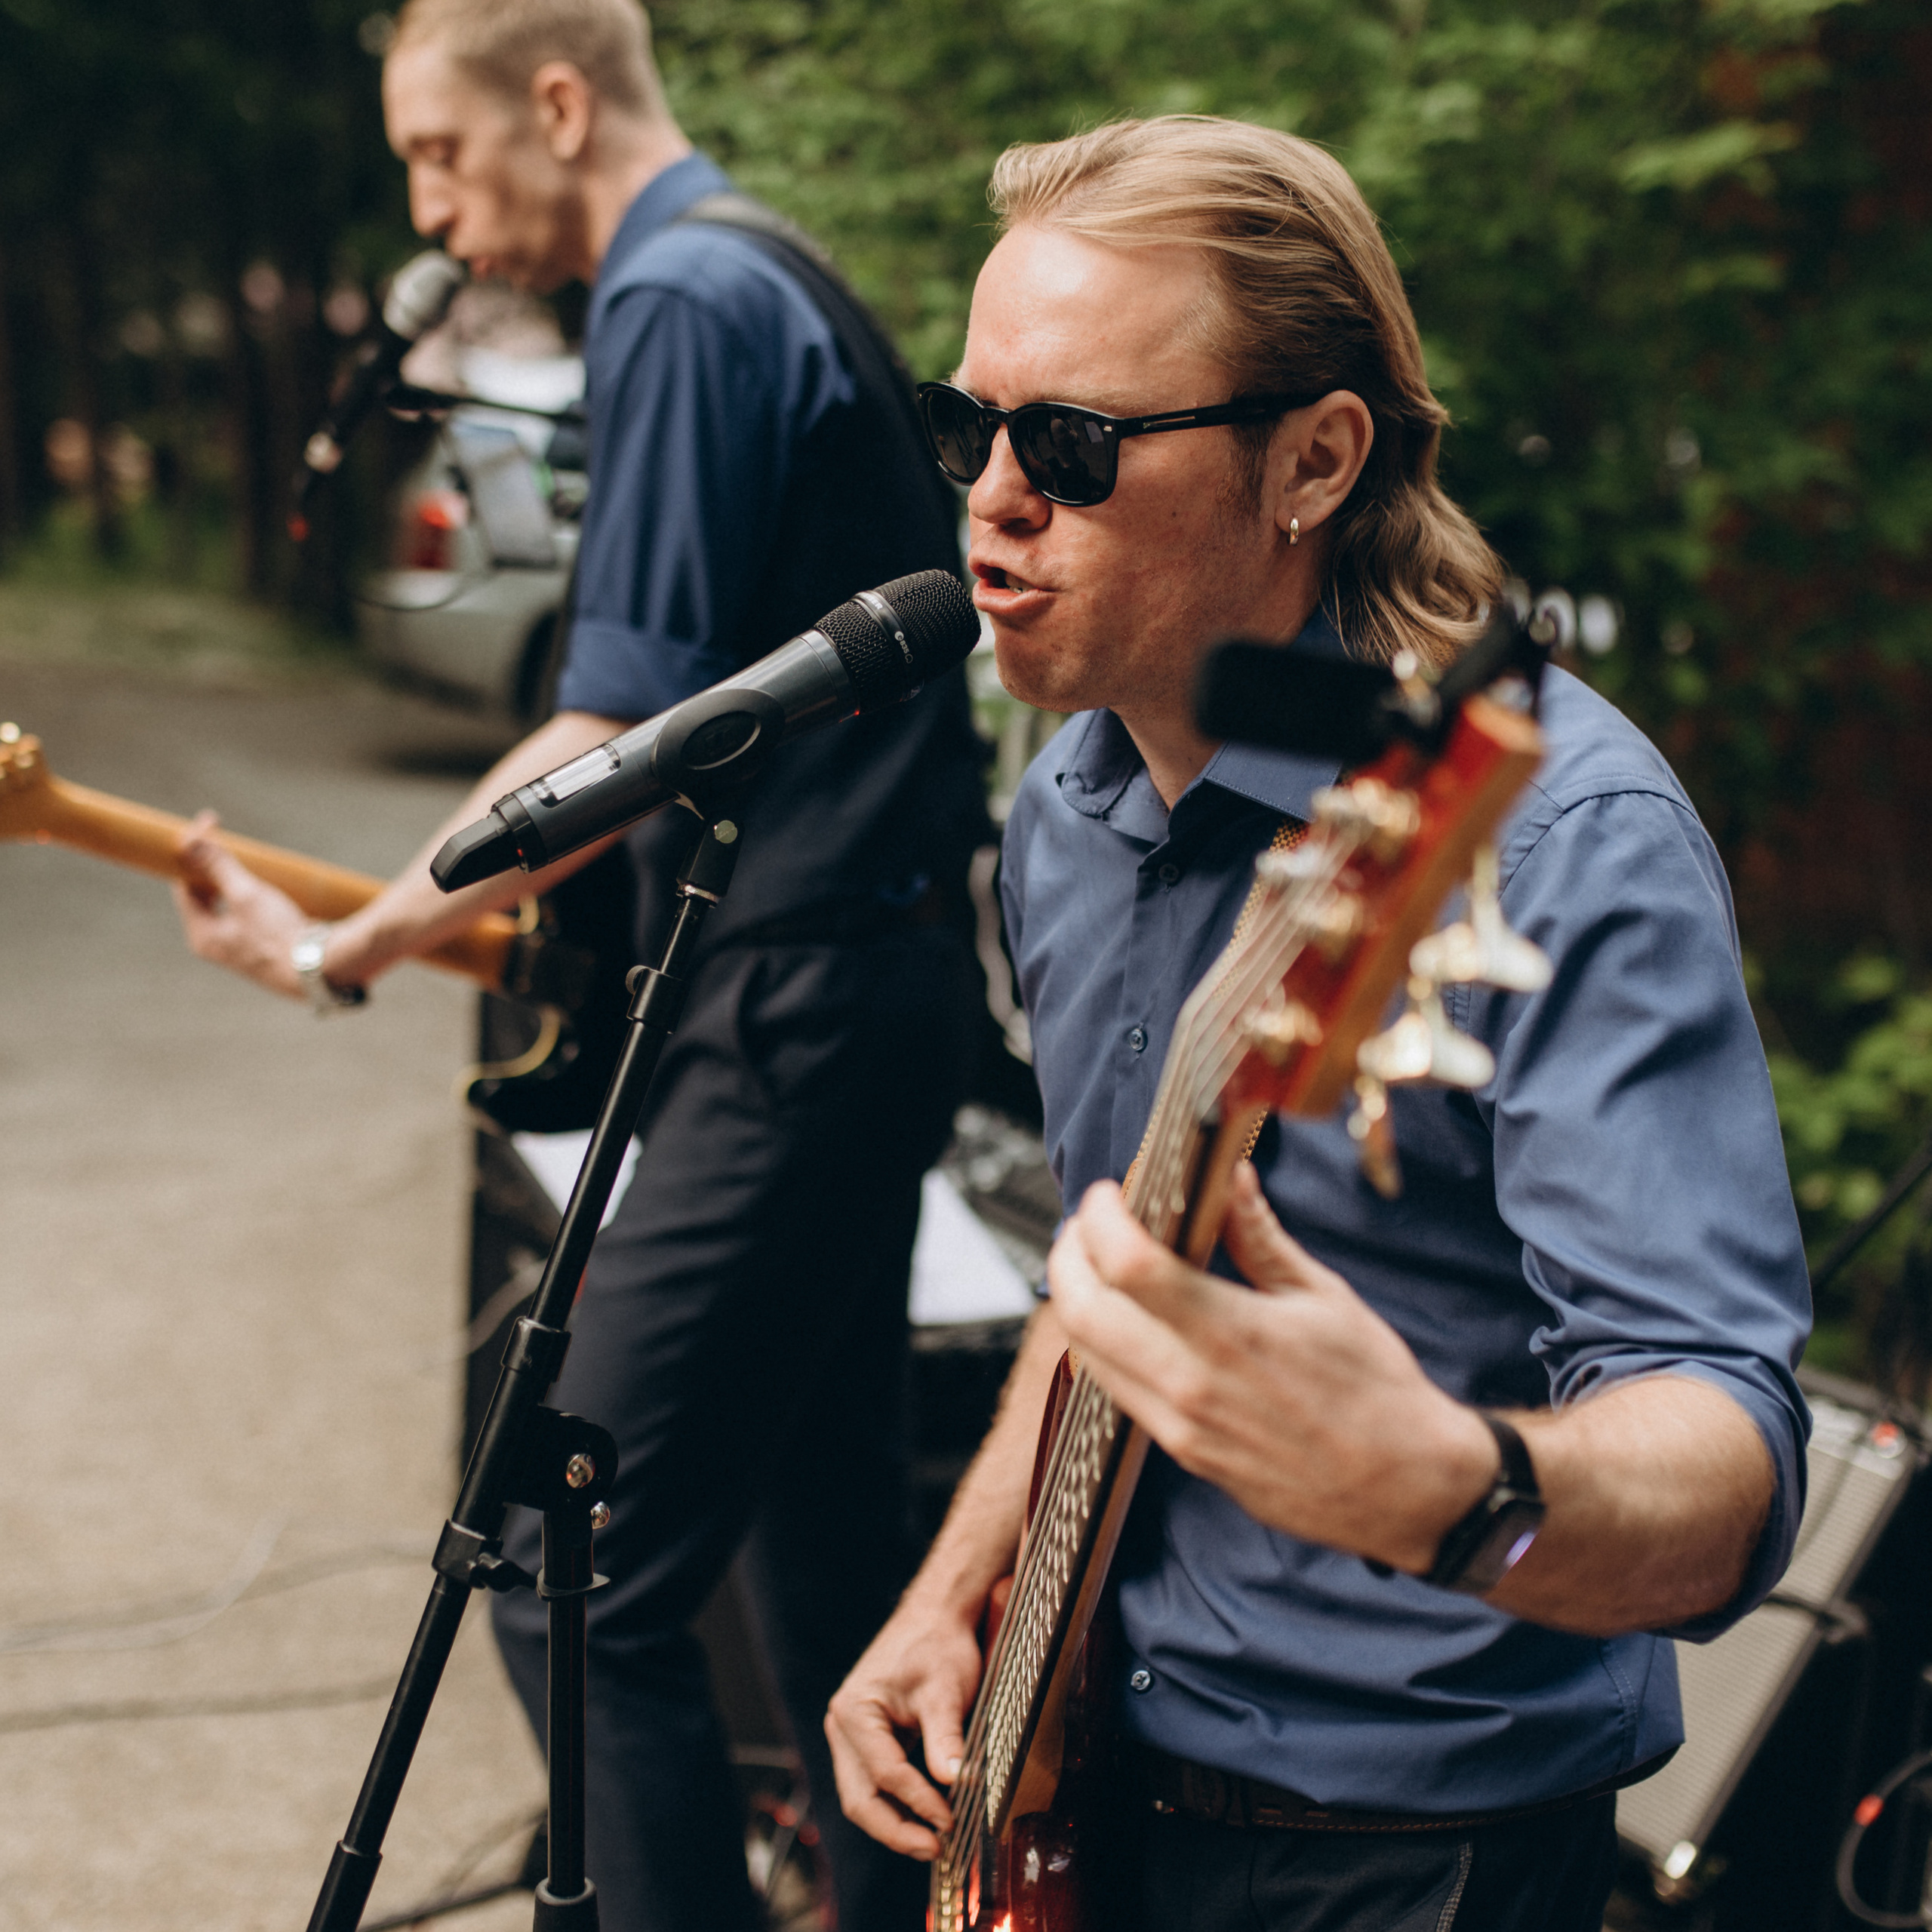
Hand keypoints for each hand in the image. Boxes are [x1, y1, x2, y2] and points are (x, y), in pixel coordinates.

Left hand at [171, 811, 312, 999]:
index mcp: (203, 936)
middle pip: (205, 896)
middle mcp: (218, 945)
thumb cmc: (279, 935)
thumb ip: (218, 866)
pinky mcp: (265, 948)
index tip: (209, 826)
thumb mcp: (246, 895)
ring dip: (235, 879)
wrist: (321, 969)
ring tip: (250, 860)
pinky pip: (248, 915)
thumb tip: (190, 840)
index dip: (193, 854)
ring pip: (228, 905)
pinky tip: (269, 885)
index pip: (185, 886)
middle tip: (227, 839)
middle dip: (213, 866)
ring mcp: (241, 949)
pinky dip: (252, 896)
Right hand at [825, 1589, 986, 1858]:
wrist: (935, 1616)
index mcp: (854, 1711)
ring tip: (932, 1843)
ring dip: (896, 1823)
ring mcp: (851, 1735)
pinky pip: (874, 1784)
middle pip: (860, 1798)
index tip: (950, 1822)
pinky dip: (897, 1805)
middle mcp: (843, 1726)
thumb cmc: (937, 1645)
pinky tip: (925, 1817)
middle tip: (934, 1849)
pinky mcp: (867, 1741)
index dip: (918, 1802)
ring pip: (864, 1796)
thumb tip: (954, 1782)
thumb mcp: (945, 1691)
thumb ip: (946, 1738)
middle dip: (896, 1830)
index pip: (884, 1773)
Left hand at [1046, 1164, 1495, 1572]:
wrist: (1406, 1488)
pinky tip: (1130, 1320)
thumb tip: (1230, 1180)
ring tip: (1100, 1265)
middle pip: (1081, 1312)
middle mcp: (1193, 1384)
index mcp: (1231, 1333)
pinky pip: (1115, 1391)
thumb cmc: (1377, 1393)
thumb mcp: (1323, 1297)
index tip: (1110, 1193)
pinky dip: (1104, 1345)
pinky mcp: (1182, 1454)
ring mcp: (1181, 1427)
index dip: (1101, 1218)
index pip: (1127, 1265)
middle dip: (1066, 1256)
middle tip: (1086, 1224)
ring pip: (1086, 1355)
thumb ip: (1259, 1236)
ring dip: (1077, 1301)